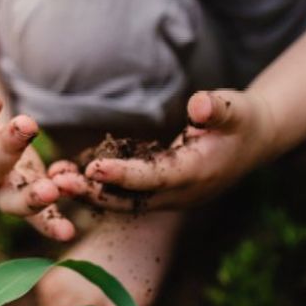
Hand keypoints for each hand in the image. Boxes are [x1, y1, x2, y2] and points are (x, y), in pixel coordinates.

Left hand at [53, 90, 275, 211]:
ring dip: (88, 192)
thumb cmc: (243, 119)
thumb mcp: (237, 108)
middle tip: (56, 181)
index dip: (124, 174)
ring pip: (122, 200)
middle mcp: (179, 193)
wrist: (253, 142)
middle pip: (130, 198)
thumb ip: (217, 109)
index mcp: (196, 173)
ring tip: (52, 179)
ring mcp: (168, 196)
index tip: (94, 167)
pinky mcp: (158, 191)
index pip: (154, 177)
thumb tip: (200, 105)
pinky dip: (96, 187)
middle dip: (93, 191)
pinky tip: (65, 175)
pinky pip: (123, 194)